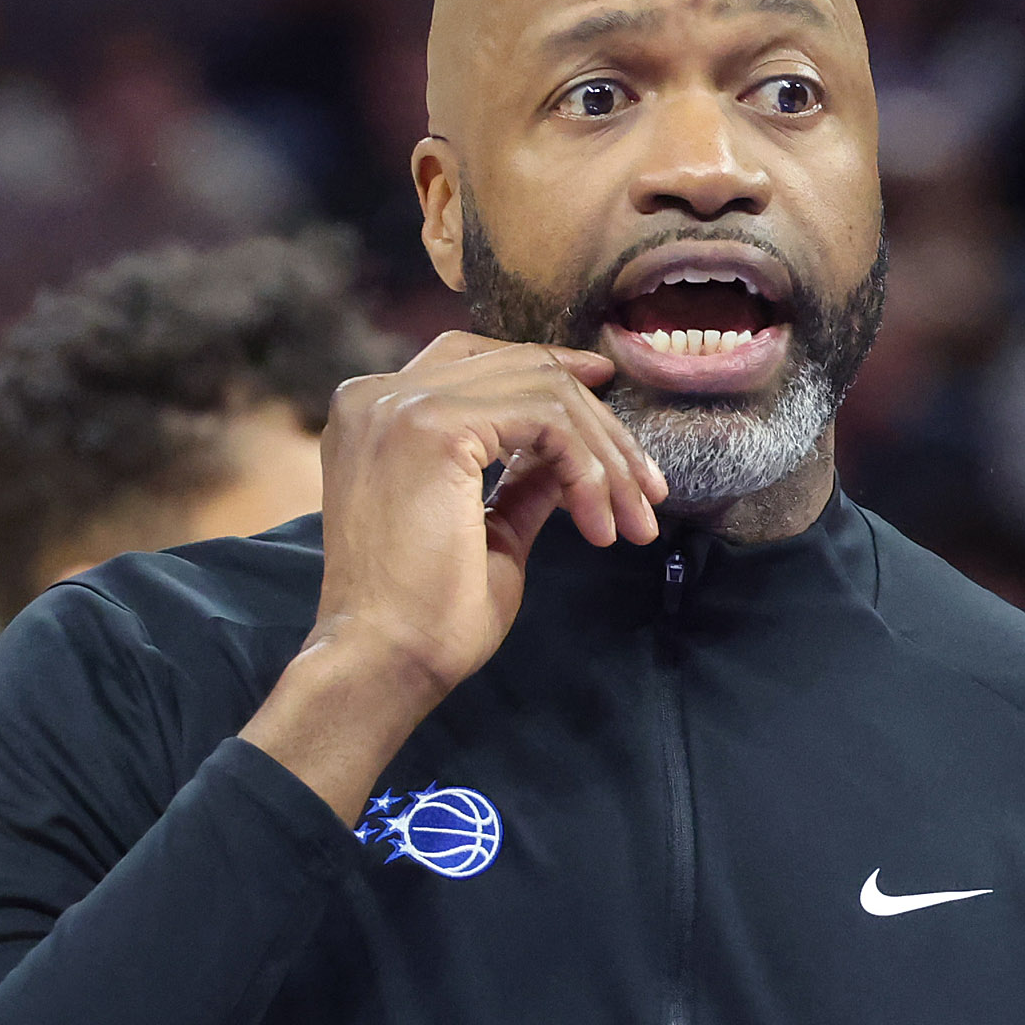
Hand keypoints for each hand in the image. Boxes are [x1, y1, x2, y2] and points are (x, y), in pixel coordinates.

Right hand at [247, 334, 666, 821]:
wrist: (380, 662)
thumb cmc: (424, 619)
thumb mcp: (488, 534)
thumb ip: (520, 483)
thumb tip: (566, 460)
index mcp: (376, 415)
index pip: (476, 361)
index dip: (550, 367)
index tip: (608, 390)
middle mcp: (378, 396)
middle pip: (519, 368)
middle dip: (598, 426)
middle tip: (648, 490)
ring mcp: (401, 405)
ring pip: (543, 391)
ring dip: (605, 458)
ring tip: (634, 521)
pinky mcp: (433, 427)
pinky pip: (545, 420)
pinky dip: (586, 469)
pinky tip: (599, 526)